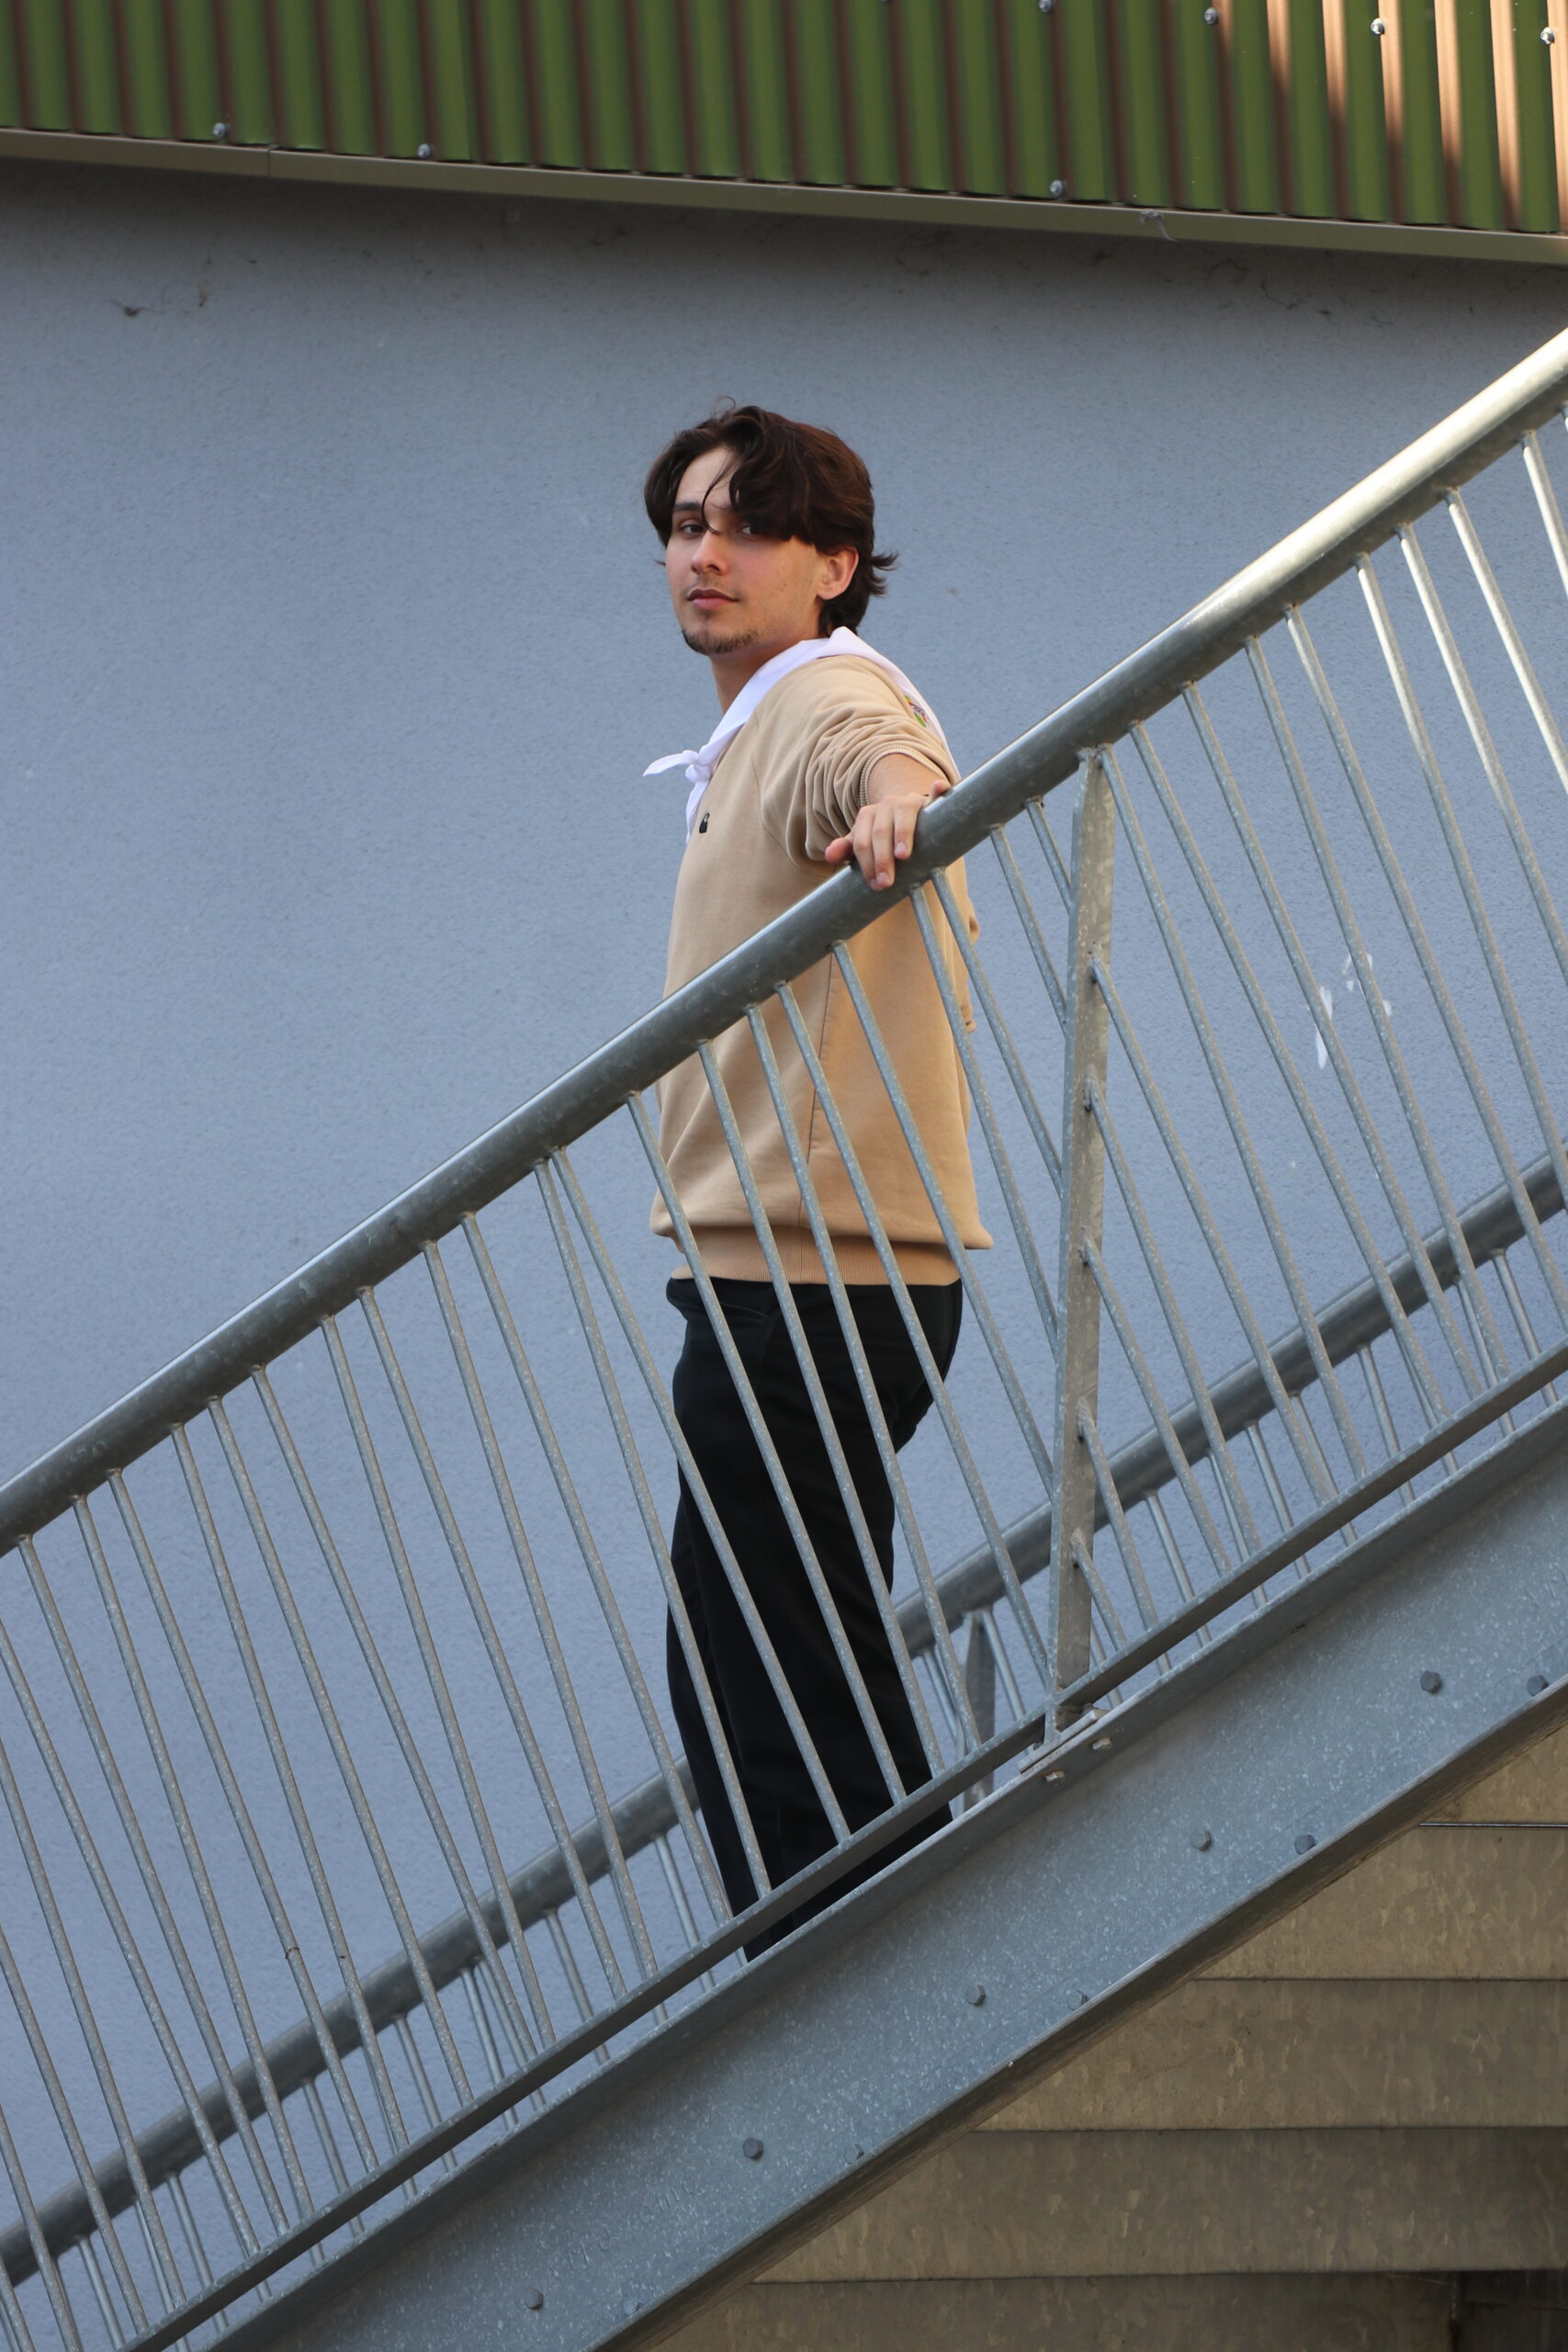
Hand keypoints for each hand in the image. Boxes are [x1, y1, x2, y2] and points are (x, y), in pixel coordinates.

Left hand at [823, 757, 950, 890]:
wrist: (914, 825)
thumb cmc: (889, 841)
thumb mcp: (868, 845)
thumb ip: (849, 849)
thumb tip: (829, 855)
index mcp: (869, 815)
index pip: (862, 839)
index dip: (866, 862)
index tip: (874, 883)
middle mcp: (888, 805)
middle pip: (880, 830)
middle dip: (881, 858)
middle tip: (886, 882)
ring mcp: (911, 801)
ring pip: (903, 811)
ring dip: (901, 833)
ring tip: (902, 855)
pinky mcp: (933, 802)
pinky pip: (937, 794)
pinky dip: (939, 790)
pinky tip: (939, 789)